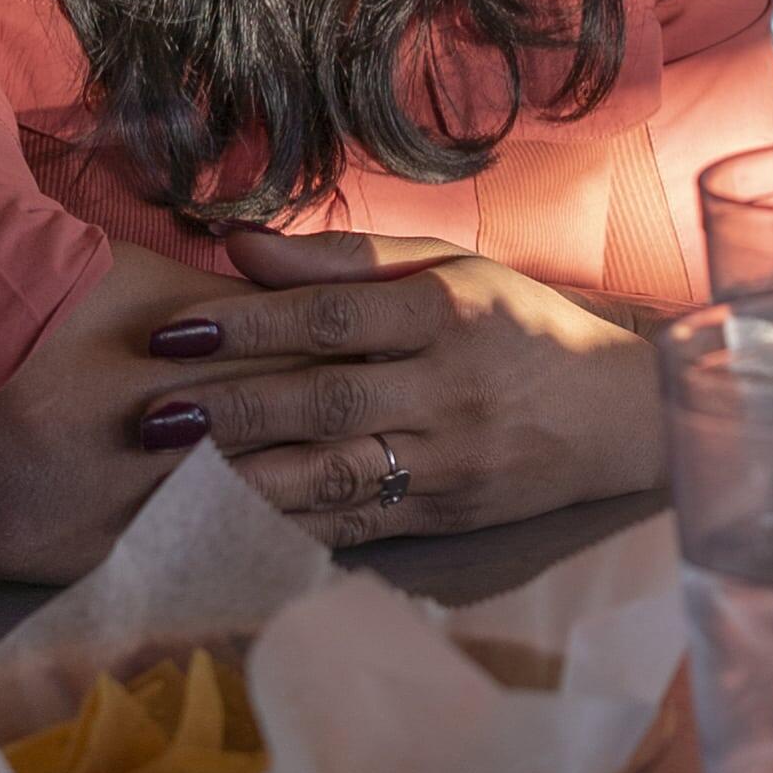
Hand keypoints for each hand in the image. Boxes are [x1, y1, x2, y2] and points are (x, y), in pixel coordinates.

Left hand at [138, 230, 663, 544]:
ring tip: (172, 480)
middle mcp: (449, 388)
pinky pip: (357, 527)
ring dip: (247, 480)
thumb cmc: (518, 325)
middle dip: (231, 412)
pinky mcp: (449, 517)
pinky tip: (230, 525)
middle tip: (151, 419)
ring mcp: (451, 460)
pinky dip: (291, 528)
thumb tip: (241, 244)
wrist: (621, 413)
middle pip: (324, 402)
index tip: (172, 335)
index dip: (248, 325)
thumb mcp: (449, 269)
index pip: (331, 319)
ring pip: (336, 475)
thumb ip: (343, 259)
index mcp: (446, 312)